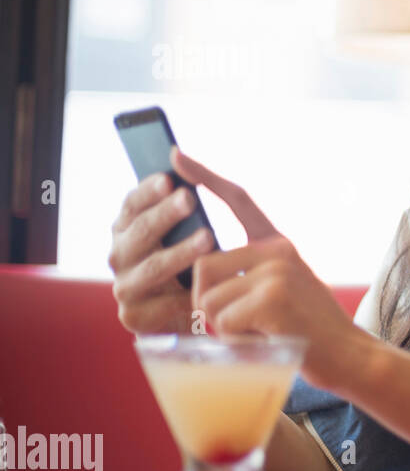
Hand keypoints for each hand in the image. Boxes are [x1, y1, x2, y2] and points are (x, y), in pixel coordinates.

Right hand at [109, 166, 215, 334]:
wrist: (227, 310)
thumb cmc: (214, 259)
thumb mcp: (209, 221)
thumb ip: (198, 186)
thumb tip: (177, 153)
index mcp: (130, 228)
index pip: (133, 203)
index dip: (148, 191)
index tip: (169, 178)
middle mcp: (121, 254)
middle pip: (138, 232)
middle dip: (163, 216)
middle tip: (189, 200)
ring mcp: (125, 286)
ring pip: (150, 268)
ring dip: (177, 252)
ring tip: (208, 238)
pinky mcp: (135, 317)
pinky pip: (160, 304)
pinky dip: (184, 295)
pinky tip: (204, 287)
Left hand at [171, 147, 367, 391]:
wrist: (350, 356)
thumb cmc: (311, 332)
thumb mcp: (284, 291)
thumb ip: (251, 274)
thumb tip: (203, 277)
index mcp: (278, 244)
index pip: (238, 200)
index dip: (205, 177)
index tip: (176, 155)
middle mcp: (277, 250)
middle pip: (203, 265)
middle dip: (205, 302)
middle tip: (233, 324)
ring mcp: (277, 272)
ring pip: (208, 297)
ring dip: (220, 326)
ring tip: (256, 334)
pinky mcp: (273, 299)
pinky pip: (223, 320)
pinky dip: (235, 341)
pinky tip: (264, 342)